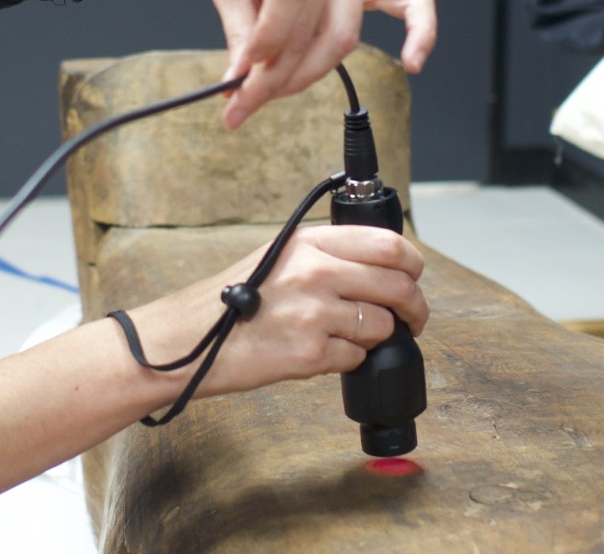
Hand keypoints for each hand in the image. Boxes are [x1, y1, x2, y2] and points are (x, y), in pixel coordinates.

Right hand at [126, 225, 427, 396]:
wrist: (188, 340)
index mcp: (308, 242)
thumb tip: (381, 265)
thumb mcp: (277, 257)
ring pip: (381, 325)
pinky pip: (355, 358)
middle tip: (412, 319)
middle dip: (414, 308)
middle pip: (397, 285)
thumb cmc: (229, 301)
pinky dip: (347, 360)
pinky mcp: (309, 353)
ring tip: (347, 337)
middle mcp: (314, 271)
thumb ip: (326, 255)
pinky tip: (319, 353)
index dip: (412, 265)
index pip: (388, 244)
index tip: (413, 278)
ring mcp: (313, 313)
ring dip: (375, 336)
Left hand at [209, 0, 436, 128]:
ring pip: (344, 33)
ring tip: (273, 92)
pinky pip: (410, 2)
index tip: (242, 69)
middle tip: (245, 103)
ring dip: (309, 73)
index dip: (268, 37)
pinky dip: (419, 32)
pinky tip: (413, 62)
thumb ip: (236, 26)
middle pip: (316, 25)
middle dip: (279, 74)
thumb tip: (241, 77)